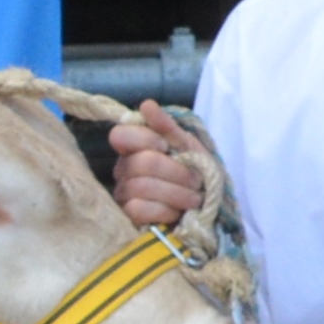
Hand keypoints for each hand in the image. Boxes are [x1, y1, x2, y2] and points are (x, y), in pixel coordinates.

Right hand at [108, 101, 205, 230]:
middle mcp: (123, 169)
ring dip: (176, 193)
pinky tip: (177, 213)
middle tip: (197, 181)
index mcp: (135, 148)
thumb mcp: (188, 147)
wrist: (204, 209)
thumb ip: (168, 127)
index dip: (143, 138)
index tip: (166, 146)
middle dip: (176, 173)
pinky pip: (138, 209)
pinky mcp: (126, 218)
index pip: (119, 135)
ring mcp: (122, 194)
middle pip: (141, 163)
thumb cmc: (194, 174)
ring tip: (194, 198)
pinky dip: (164, 211)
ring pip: (141, 187)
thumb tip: (146, 105)